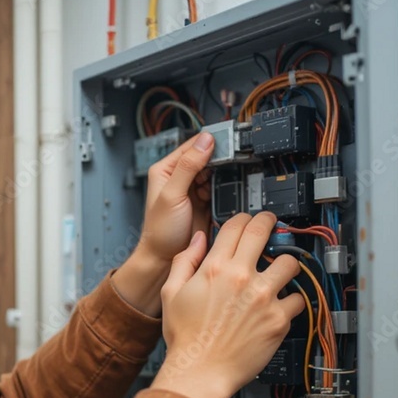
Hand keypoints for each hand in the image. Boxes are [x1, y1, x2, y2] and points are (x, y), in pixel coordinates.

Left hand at [110, 133, 214, 316]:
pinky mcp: (205, 201)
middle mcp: (180, 176)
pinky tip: (229, 189)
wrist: (165, 257)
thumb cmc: (160, 230)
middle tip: (236, 159)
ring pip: (216, 171)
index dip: (210, 142)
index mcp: (166, 169)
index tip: (229, 140)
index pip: (192, 146)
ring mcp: (194, 189)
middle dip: (221, 159)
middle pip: (207, 157)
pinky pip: (220, 187)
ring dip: (224, 174)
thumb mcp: (173, 195)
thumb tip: (204, 141)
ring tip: (230, 177)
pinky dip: (226, 187)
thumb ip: (188, 167)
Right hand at [151, 212, 304, 397]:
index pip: (235, 226)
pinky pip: (297, 300)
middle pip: (263, 232)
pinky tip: (280, 305)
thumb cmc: (185, 338)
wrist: (199, 372)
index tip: (248, 220)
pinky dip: (291, 302)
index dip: (243, 218)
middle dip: (269, 222)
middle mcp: (240, 278)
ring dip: (285, 264)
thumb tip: (198, 239)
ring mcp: (262, 298)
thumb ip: (184, 261)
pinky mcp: (277, 320)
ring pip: (289, 263)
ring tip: (280, 272)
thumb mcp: (171, 294)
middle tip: (272, 225)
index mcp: (214, 269)